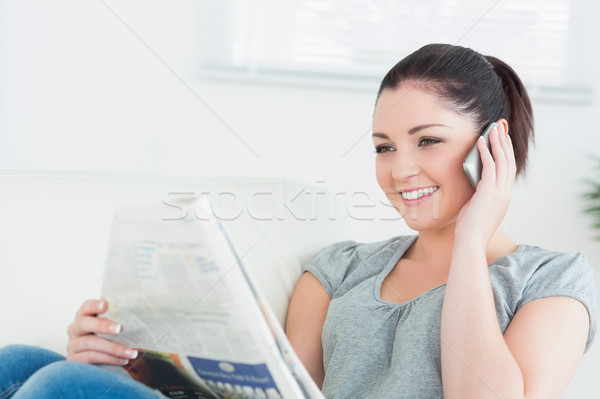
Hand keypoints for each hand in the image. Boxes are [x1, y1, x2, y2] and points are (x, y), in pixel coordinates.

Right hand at [66, 299, 137, 364]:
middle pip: (83, 323)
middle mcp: (74, 329)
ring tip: (131, 352)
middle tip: (119, 328)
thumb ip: (118, 319)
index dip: (94, 305)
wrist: (99, 366)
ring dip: (113, 348)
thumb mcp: (112, 328)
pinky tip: (123, 360)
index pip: (86, 307)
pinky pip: (91, 358)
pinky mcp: (74, 360)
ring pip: (89, 343)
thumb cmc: (110, 340)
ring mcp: (72, 345)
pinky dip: (109, 359)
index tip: (105, 305)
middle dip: (102, 325)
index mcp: (84, 316)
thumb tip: (140, 312)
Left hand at [455, 123, 515, 246]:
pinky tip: (481, 142)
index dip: (507, 154)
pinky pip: (490, 166)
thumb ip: (478, 194)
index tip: (503, 141)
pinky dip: (486, 152)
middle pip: (509, 162)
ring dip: (498, 143)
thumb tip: (472, 181)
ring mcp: (500, 193)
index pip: (509, 171)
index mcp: (503, 198)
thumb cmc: (469, 229)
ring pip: (503, 161)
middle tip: (501, 129)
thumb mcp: (476, 208)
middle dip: (505, 144)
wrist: (471, 242)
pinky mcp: (490, 192)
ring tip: (494, 129)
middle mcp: (505, 194)